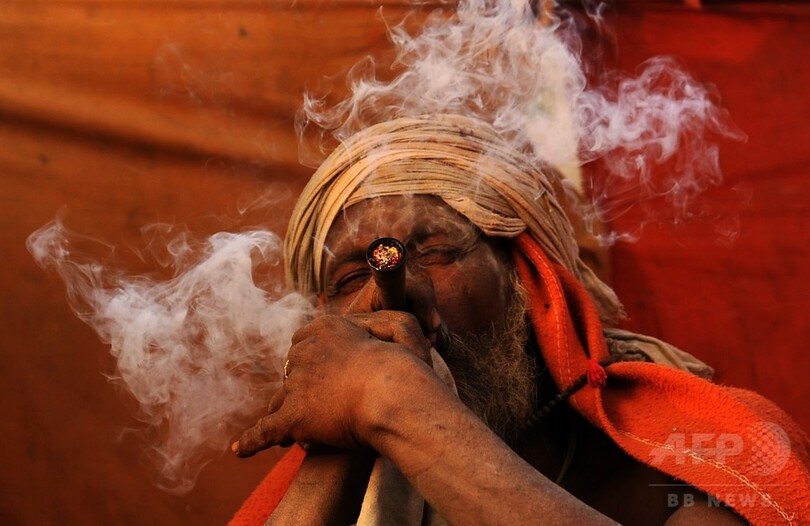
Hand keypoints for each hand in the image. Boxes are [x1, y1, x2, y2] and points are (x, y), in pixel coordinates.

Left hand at [233, 311, 433, 456]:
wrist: (394, 394)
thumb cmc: (404, 365)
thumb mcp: (398, 331)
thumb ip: (382, 324)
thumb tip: (365, 329)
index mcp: (325, 328)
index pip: (304, 342)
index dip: (313, 360)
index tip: (324, 373)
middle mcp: (304, 352)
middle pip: (292, 371)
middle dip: (302, 386)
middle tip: (320, 404)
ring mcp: (296, 385)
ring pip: (282, 399)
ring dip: (285, 411)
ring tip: (292, 429)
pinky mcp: (294, 416)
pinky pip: (266, 430)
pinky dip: (253, 440)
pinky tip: (240, 450)